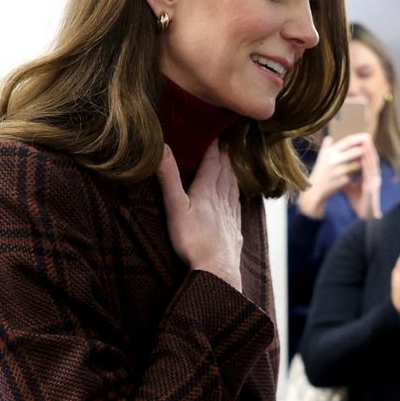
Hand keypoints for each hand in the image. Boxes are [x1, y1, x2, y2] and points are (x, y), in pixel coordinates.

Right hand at [157, 142, 243, 292]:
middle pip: (226, 170)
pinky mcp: (236, 227)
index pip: (212, 161)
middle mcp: (223, 198)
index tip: (215, 130)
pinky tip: (236, 194)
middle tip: (226, 139)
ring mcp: (232, 213)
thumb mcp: (175, 207)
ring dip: (232, 170)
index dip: (213, 145)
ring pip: (234, 185)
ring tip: (231, 161)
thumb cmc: (192, 240)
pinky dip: (237, 191)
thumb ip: (169, 178)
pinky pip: (238, 202)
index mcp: (208, 190)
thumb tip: (162, 148)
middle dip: (225, 154)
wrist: (217, 270)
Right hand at [295, 134, 369, 218]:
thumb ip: (326, 148)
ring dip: (362, 163)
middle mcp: (331, 160)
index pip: (346, 141)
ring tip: (367, 161)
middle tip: (371, 148)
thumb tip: (329, 138)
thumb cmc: (319, 174)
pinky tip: (361, 173)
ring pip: (355, 165)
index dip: (358, 138)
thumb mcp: (321, 159)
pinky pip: (354, 175)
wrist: (313, 192)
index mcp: (328, 152)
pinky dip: (358, 174)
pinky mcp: (340, 181)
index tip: (368, 136)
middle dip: (363, 150)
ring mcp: (336, 171)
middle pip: (353, 152)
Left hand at [351, 133, 382, 218]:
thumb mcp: (350, 186)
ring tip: (367, 142)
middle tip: (365, 135)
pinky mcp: (372, 189)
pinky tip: (366, 159)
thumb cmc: (358, 202)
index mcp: (368, 176)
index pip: (366, 160)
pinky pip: (371, 175)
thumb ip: (347, 176)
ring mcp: (374, 182)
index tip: (360, 138)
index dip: (364, 149)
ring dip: (370, 153)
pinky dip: (369, 166)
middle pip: (372, 159)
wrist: (363, 217)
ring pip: (373, 165)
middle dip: (369, 147)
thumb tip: (339, 167)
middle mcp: (373, 177)